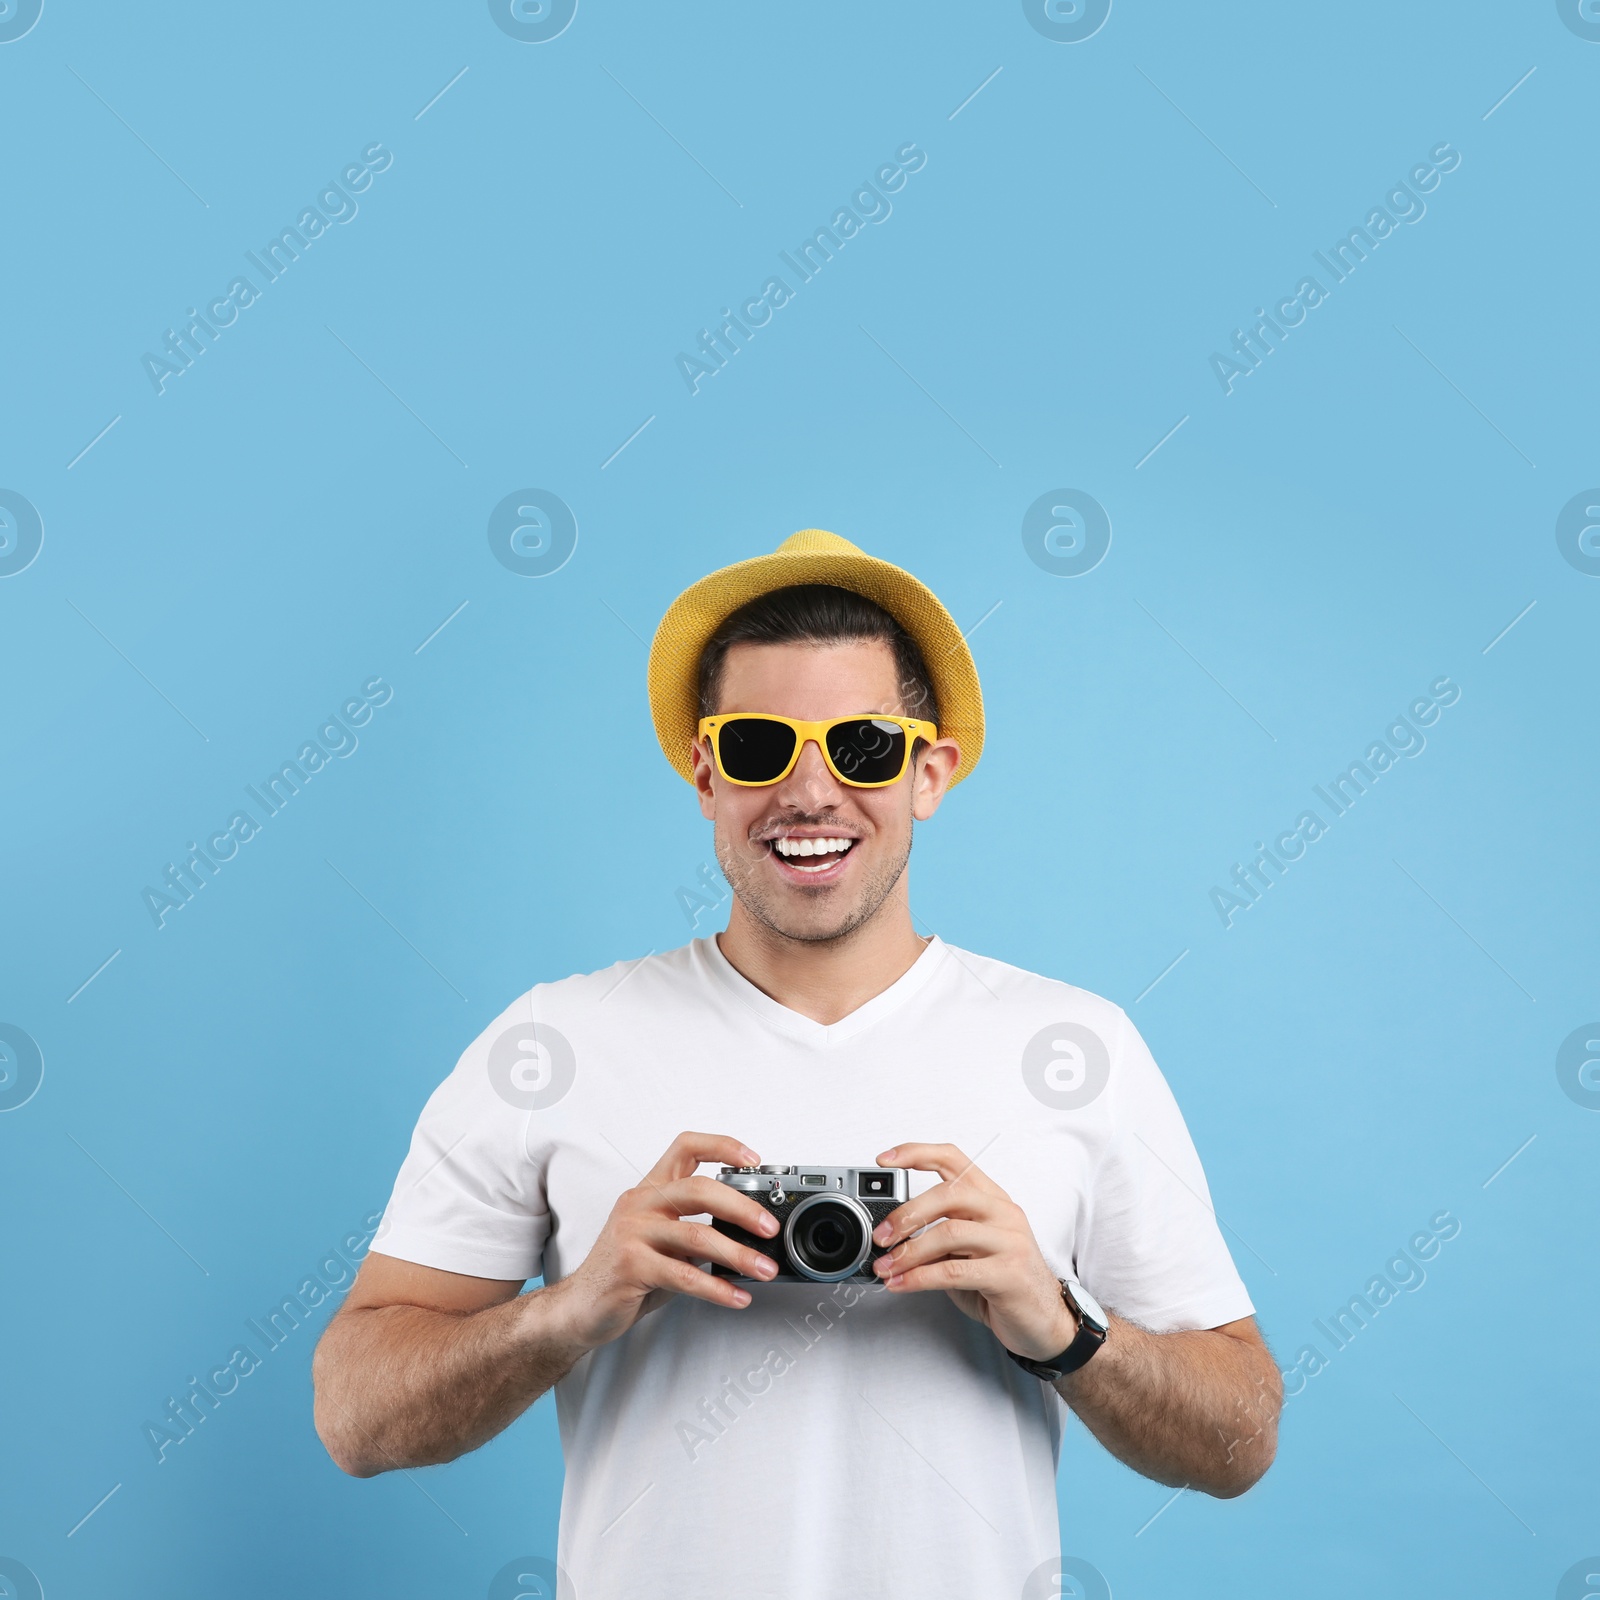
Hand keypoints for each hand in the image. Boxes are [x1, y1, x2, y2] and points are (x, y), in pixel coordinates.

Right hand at [547, 1132, 782, 1351]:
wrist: (580, 1307)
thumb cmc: (625, 1271)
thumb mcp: (661, 1240)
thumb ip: (695, 1229)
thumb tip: (747, 1234)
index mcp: (650, 1190)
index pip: (686, 1147)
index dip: (722, 1146)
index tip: (752, 1160)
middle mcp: (640, 1204)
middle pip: (699, 1188)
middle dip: (742, 1207)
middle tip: (768, 1227)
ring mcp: (633, 1233)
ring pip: (697, 1235)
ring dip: (738, 1254)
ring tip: (764, 1268)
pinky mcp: (631, 1266)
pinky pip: (684, 1275)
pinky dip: (717, 1289)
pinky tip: (736, 1296)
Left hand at [871, 1142, 1077, 1363]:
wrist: (1045, 1322)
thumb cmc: (1003, 1283)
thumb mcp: (970, 1250)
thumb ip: (941, 1234)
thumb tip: (892, 1234)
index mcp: (992, 1199)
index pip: (953, 1160)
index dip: (916, 1154)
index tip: (886, 1159)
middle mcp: (1003, 1213)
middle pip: (949, 1194)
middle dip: (906, 1214)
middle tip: (881, 1237)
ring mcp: (1010, 1242)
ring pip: (949, 1232)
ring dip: (909, 1252)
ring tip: (886, 1268)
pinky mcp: (1008, 1274)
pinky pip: (954, 1271)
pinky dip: (919, 1278)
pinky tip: (902, 1284)